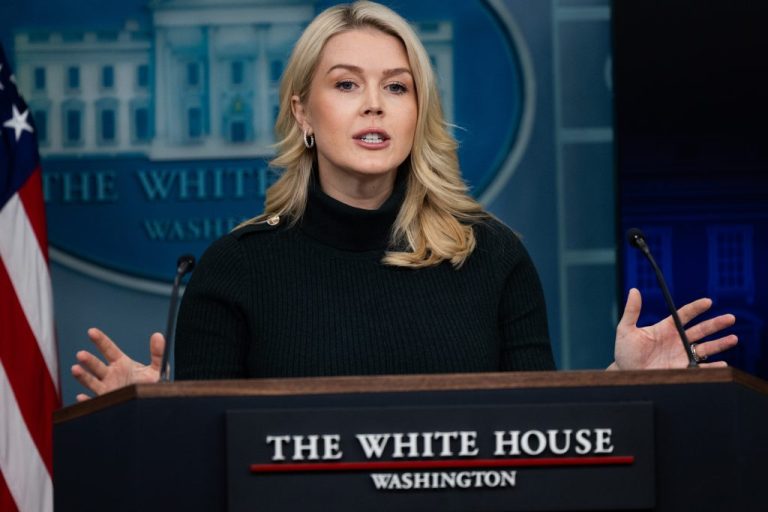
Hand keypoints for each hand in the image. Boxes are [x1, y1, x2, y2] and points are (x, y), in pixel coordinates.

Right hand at [71, 328, 165, 401]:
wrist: (149, 403)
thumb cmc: (149, 385)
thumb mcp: (156, 369)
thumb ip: (157, 353)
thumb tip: (158, 335)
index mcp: (121, 364)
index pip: (109, 349)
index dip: (100, 340)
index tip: (91, 331)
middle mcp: (111, 375)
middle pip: (97, 366)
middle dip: (89, 361)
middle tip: (81, 355)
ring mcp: (107, 389)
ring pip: (92, 382)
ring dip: (83, 376)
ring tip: (75, 369)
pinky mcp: (107, 402)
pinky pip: (94, 402)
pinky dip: (87, 400)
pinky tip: (81, 397)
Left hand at [612, 288, 737, 369]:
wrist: (625, 372)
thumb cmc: (625, 351)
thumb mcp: (626, 329)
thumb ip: (632, 311)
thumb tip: (634, 290)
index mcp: (666, 328)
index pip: (684, 315)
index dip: (696, 308)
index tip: (708, 302)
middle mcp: (677, 340)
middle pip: (701, 330)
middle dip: (716, 324)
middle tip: (730, 318)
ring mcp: (681, 354)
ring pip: (705, 347)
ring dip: (720, 343)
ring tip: (733, 338)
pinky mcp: (682, 369)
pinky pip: (700, 367)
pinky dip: (712, 366)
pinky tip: (722, 364)